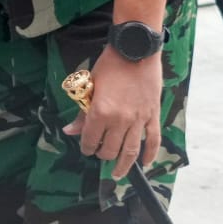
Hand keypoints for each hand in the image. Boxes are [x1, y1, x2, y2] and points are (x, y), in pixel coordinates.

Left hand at [62, 45, 162, 175]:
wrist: (135, 49)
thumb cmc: (109, 65)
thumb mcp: (89, 86)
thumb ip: (82, 112)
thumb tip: (70, 131)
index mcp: (101, 112)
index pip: (91, 140)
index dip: (86, 147)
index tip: (86, 148)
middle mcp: (120, 120)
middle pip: (110, 149)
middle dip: (102, 154)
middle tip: (100, 153)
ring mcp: (139, 119)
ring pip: (130, 150)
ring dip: (123, 165)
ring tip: (117, 173)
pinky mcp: (152, 115)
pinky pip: (153, 140)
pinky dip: (149, 154)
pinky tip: (145, 163)